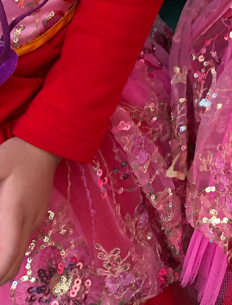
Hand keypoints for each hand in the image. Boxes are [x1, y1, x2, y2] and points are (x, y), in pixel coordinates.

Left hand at [0, 137, 59, 284]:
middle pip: (15, 264)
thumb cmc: (19, 154)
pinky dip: (9, 252)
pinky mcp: (38, 215)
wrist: (48, 145)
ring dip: (4, 265)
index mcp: (16, 213)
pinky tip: (0, 242)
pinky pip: (23, 242)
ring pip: (20, 255)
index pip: (9, 256)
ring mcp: (35, 220)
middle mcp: (29, 222)